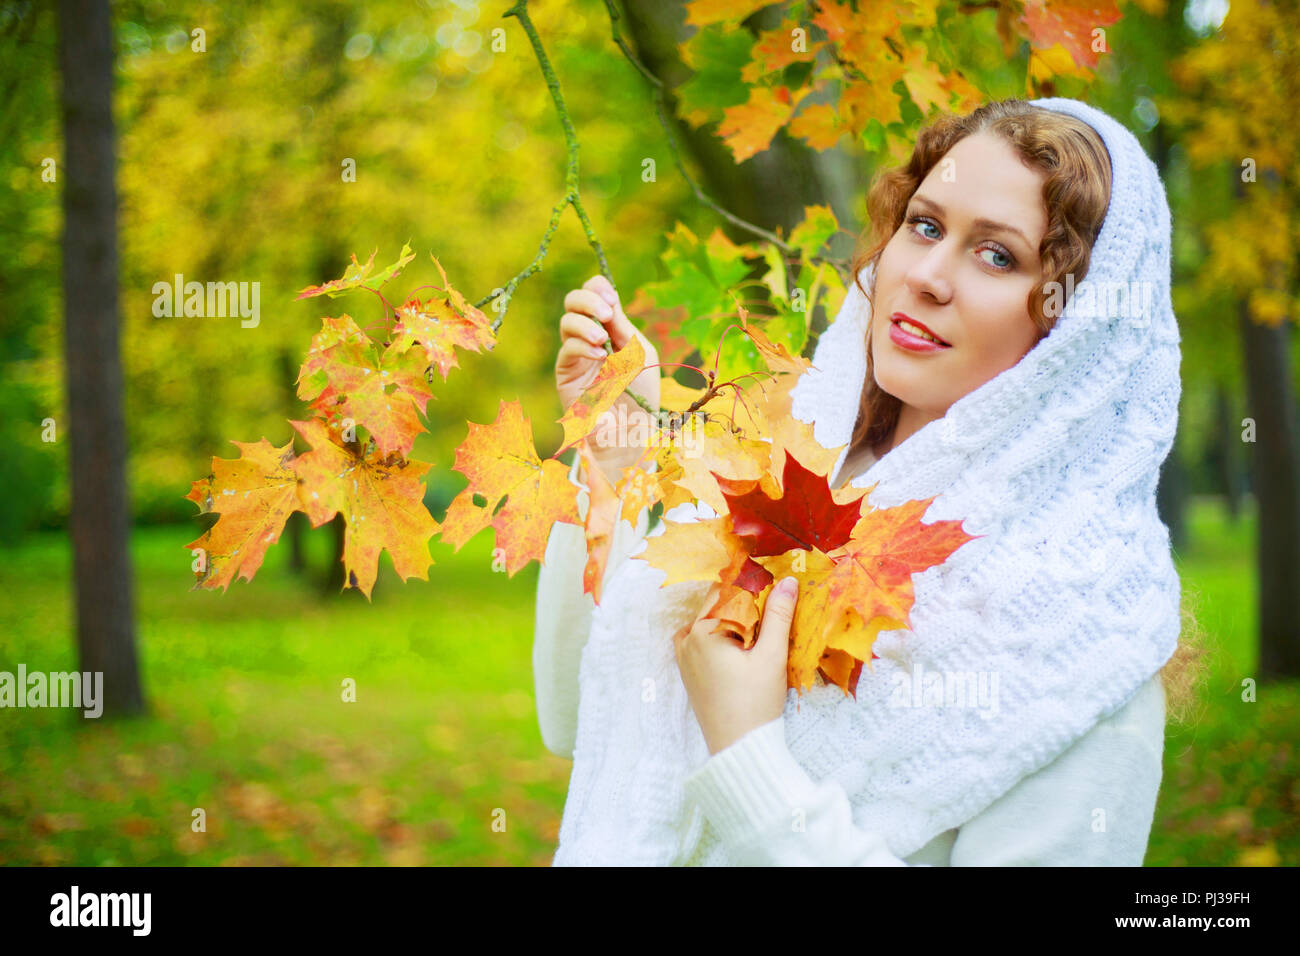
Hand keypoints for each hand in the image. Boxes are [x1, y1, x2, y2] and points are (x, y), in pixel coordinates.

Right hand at [554, 275, 660, 486]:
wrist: (630, 434)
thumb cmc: (641, 397)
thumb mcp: (639, 355)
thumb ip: (622, 328)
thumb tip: (608, 297)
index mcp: (611, 330)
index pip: (596, 296)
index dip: (598, 289)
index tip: (611, 298)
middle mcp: (590, 338)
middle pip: (574, 302)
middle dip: (588, 299)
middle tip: (606, 313)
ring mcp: (576, 355)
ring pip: (567, 322)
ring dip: (585, 324)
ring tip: (603, 340)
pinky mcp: (566, 374)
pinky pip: (567, 349)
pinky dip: (583, 346)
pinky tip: (600, 357)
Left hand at [675, 576, 797, 756]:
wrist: (739, 748)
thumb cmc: (755, 701)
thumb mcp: (771, 655)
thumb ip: (778, 615)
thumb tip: (789, 581)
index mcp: (703, 629)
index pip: (727, 592)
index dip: (752, 589)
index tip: (775, 593)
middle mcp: (687, 640)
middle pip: (716, 608)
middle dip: (743, 607)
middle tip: (772, 616)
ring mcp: (684, 658)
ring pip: (709, 626)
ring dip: (731, 624)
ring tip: (759, 636)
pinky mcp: (689, 675)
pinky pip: (701, 644)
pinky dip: (719, 640)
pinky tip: (740, 651)